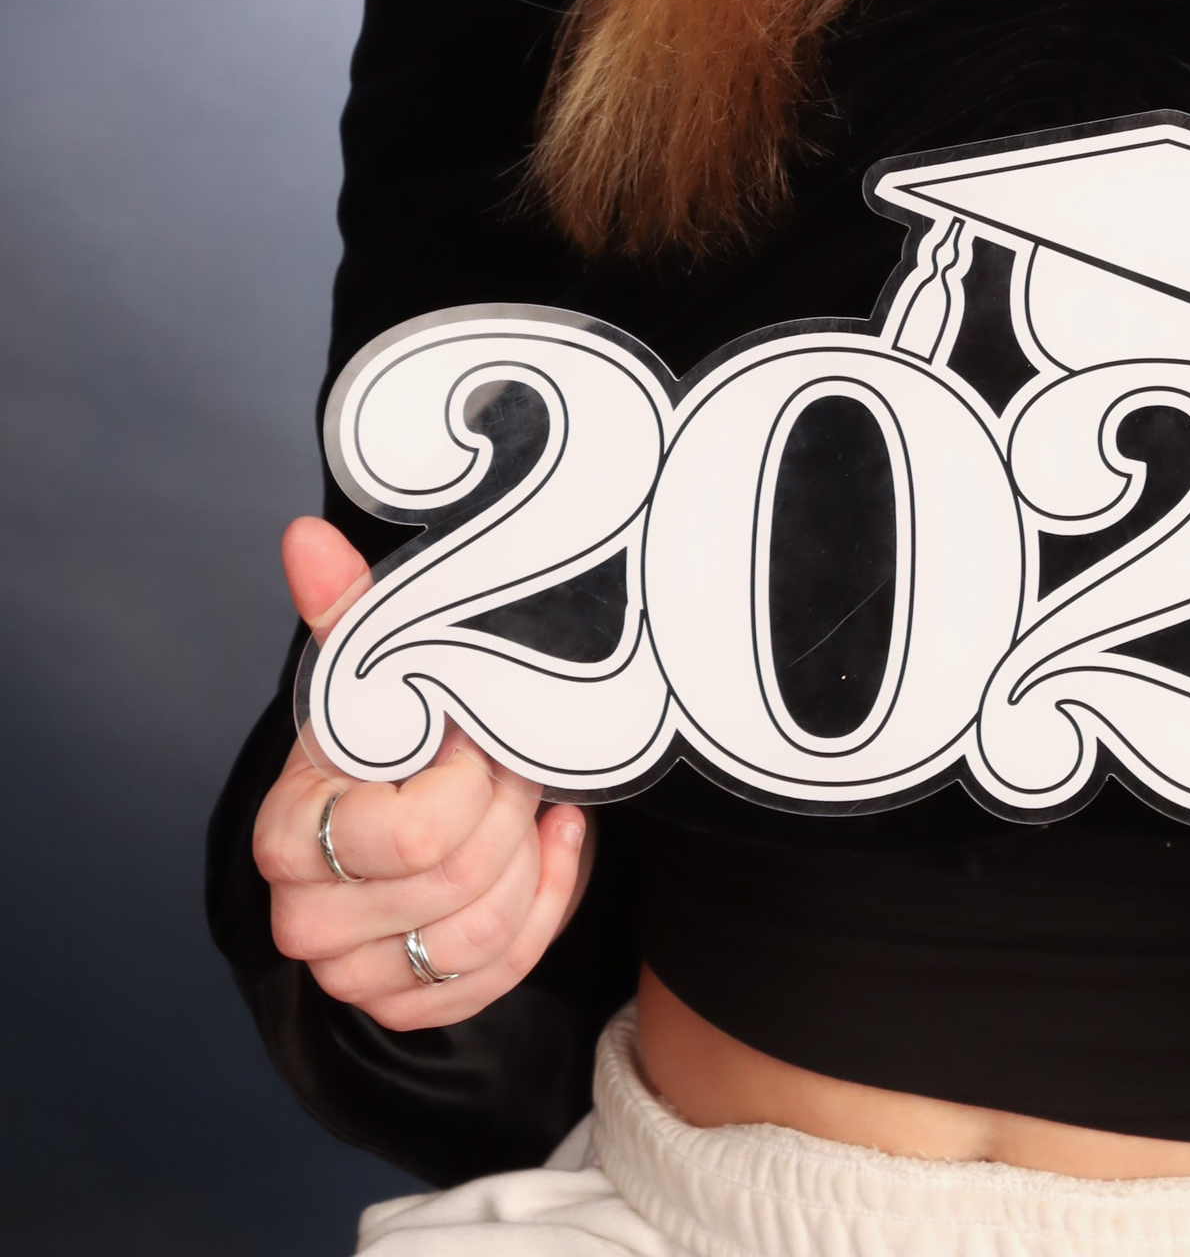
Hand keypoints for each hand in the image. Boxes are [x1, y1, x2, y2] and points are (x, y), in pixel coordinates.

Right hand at [251, 516, 591, 1028]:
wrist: (410, 798)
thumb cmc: (389, 733)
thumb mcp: (372, 669)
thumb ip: (346, 608)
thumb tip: (306, 537)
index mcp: (283, 840)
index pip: (409, 834)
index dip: (467, 780)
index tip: (470, 735)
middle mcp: (303, 921)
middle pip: (458, 879)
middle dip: (508, 808)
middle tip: (513, 760)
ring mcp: (352, 974)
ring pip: (482, 933)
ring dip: (530, 856)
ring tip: (532, 800)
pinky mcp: (405, 1004)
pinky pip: (498, 976)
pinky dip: (546, 904)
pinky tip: (555, 845)